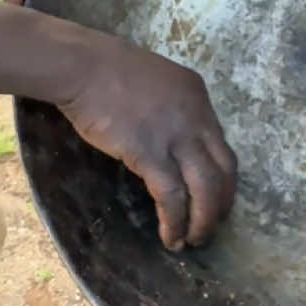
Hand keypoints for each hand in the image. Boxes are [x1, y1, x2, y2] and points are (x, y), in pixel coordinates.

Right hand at [60, 39, 236, 250]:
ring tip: (192, 240)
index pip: (222, 146)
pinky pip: (172, 196)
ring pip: (205, 188)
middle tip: (209, 226)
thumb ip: (170, 108)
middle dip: (220, 205)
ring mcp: (176, 135)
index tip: (215, 198)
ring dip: (202, 220)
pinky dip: (174, 220)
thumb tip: (170, 140)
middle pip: (223, 170)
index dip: (222, 178)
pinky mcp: (150, 153)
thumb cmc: (107, 70)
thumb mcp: (155, 81)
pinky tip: (170, 236)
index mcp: (197, 95)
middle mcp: (196, 116)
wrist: (83, 66)